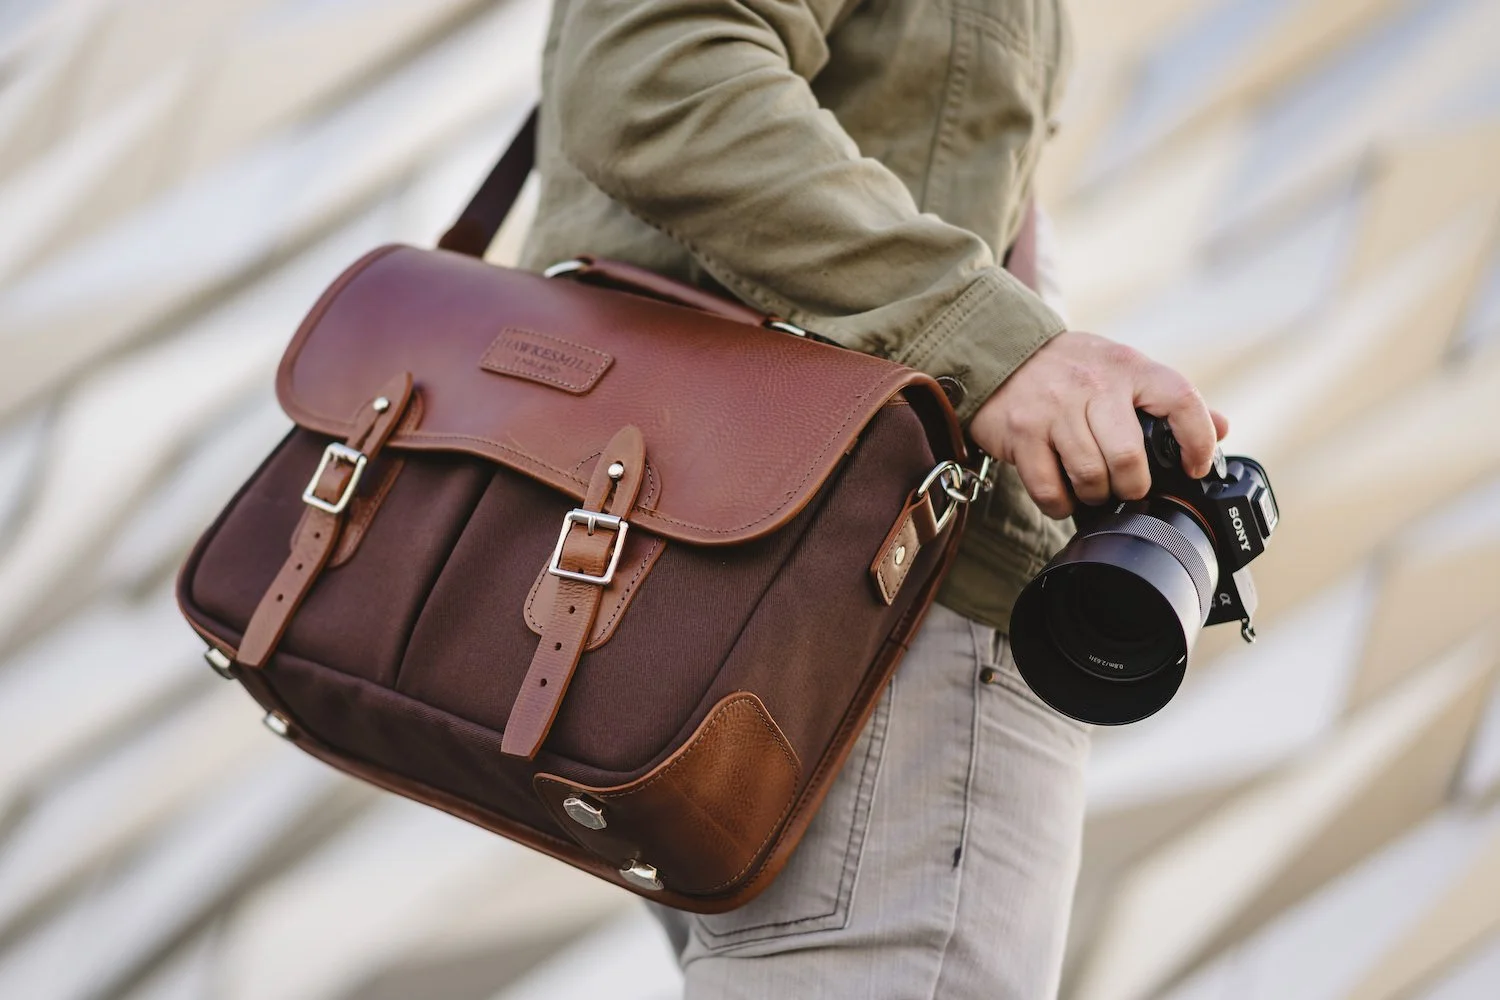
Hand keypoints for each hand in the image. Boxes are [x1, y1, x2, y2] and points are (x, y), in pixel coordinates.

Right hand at [969, 331, 1229, 518]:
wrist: (1003, 353)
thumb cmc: (1071, 369)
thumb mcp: (1122, 368)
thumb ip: (1168, 399)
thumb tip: (1222, 428)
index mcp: (1128, 367)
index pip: (1180, 400)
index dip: (1197, 442)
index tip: (1195, 468)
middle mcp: (1092, 385)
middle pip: (1128, 456)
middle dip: (1133, 486)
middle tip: (1128, 488)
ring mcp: (1054, 409)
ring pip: (1090, 476)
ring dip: (1096, 495)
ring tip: (1093, 489)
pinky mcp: (1022, 433)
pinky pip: (1049, 488)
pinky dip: (1061, 504)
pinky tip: (1063, 495)